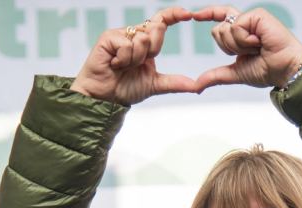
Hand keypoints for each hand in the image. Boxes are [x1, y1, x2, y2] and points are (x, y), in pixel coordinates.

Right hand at [69, 6, 198, 104]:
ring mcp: (121, 34)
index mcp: (146, 41)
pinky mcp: (108, 37)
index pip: (162, 21)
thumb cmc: (125, 88)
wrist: (105, 98)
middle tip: (137, 63)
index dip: (174, 15)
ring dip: (136, 59)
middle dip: (152, 50)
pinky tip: (114, 65)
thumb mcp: (154, 84)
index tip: (188, 14)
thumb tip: (196, 87)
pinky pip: (127, 45)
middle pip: (157, 29)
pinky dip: (124, 59)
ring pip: (143, 39)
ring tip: (122, 66)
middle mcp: (134, 34)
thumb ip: (174, 82)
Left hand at [193, 6, 301, 89]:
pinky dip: (244, 40)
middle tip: (250, 52)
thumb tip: (197, 86)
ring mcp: (252, 18)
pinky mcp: (257, 15)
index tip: (194, 15)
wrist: (285, 70)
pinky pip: (236, 25)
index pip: (220, 19)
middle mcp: (246, 23)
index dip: (207, 14)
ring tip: (257, 47)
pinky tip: (259, 42)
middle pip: (218, 30)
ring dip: (239, 45)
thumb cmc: (268, 70)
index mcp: (242, 33)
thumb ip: (216, 75)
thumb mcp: (236, 73)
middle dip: (229, 48)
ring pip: (225, 29)